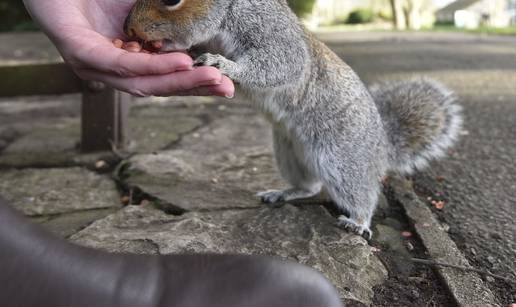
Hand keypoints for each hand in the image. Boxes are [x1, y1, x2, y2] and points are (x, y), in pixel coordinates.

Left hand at [22, 0, 234, 96]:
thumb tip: (206, 12)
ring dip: (179, 82)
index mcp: (128, 61)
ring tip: (211, 76)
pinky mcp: (81, 54)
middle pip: (158, 88)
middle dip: (195, 88)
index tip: (226, 85)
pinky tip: (180, 63)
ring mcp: (96, 67)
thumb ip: (170, 14)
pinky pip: (121, 64)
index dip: (196, 84)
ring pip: (143, 83)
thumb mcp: (145, 5)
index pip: (166, 80)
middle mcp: (113, 70)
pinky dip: (152, 65)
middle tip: (226, 87)